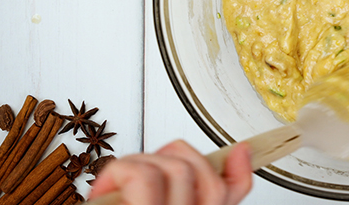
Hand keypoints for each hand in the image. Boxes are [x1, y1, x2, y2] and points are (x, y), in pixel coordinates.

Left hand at [89, 141, 252, 204]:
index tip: (241, 151)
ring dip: (140, 162)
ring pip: (172, 168)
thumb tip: (239, 154)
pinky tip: (107, 187)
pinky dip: (120, 170)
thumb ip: (197, 195)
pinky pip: (140, 176)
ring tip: (119, 181)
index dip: (239, 171)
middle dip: (170, 155)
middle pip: (198, 174)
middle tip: (143, 167)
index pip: (228, 197)